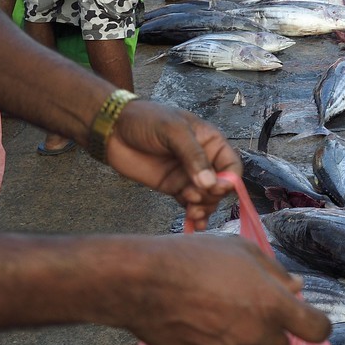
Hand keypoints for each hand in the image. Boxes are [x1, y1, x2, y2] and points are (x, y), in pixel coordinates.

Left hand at [102, 99, 243, 229]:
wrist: (112, 129)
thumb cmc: (145, 120)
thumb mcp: (173, 131)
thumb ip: (193, 157)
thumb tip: (210, 184)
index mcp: (210, 142)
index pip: (231, 166)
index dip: (229, 180)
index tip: (215, 189)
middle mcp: (203, 160)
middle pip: (221, 186)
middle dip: (212, 197)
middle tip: (194, 198)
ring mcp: (188, 175)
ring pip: (207, 198)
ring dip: (203, 208)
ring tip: (191, 211)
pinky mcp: (173, 187)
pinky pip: (190, 204)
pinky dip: (194, 215)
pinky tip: (194, 224)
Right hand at [122, 233, 331, 344]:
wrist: (143, 282)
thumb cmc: (194, 257)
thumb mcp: (242, 250)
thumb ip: (275, 273)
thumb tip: (297, 289)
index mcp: (274, 304)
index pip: (317, 330)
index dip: (314, 324)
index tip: (303, 319)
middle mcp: (258, 335)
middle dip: (271, 331)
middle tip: (245, 310)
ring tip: (216, 319)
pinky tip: (207, 339)